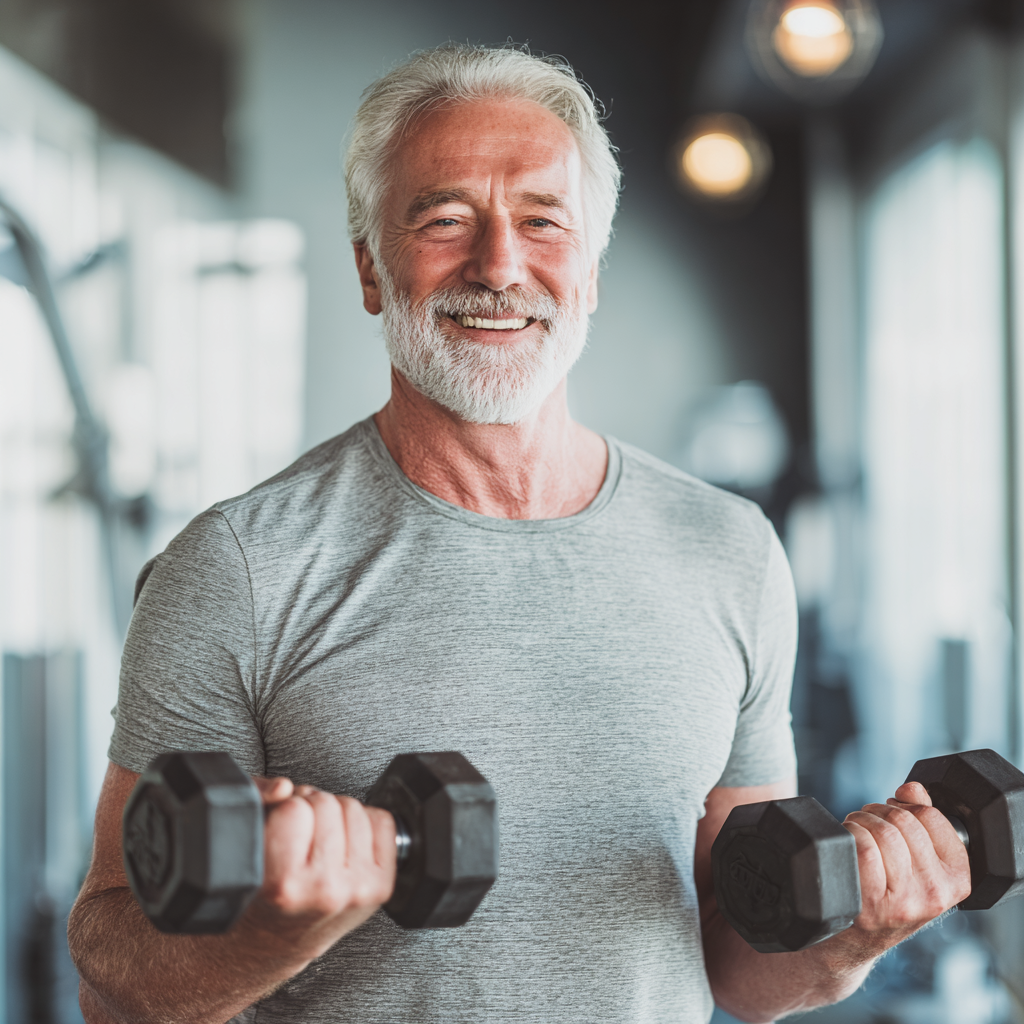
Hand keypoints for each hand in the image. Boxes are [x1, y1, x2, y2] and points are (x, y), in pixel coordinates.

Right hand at [242, 776, 397, 958]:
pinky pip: (382, 823)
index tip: (281, 826)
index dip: (285, 810)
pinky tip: (344, 846)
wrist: (276, 941)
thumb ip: (256, 807)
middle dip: (311, 811)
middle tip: (301, 835)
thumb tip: (283, 787)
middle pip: (328, 803)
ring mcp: (357, 889)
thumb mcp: (245, 849)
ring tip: (319, 842)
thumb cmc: (261, 895)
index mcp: (284, 884)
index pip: (295, 807)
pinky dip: (365, 826)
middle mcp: (324, 890)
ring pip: (355, 808)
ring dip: (337, 817)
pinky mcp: (380, 887)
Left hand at [839, 781, 970, 953]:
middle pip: (902, 819)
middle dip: (878, 810)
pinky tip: (846, 846)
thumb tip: (912, 788)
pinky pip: (861, 847)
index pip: (932, 816)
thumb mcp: (918, 862)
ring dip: (860, 820)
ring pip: (882, 831)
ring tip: (856, 832)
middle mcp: (935, 895)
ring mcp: (904, 903)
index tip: (894, 810)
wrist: (854, 939)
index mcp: (957, 881)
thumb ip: (922, 821)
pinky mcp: (872, 906)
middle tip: (867, 821)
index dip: (906, 804)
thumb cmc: (887, 893)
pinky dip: (848, 835)